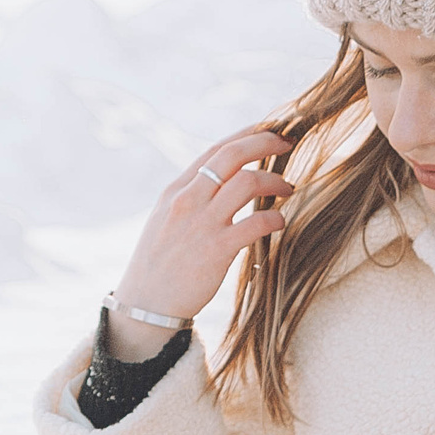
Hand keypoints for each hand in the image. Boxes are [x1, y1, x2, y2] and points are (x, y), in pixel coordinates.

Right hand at [108, 127, 295, 359]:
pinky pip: (255, 223)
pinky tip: (280, 221)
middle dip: (265, 141)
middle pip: (232, 155)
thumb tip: (222, 181)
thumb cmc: (159, 263)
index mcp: (176, 190)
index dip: (247, 134)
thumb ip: (192, 198)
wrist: (145, 304)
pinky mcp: (216, 250)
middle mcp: (188, 200)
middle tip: (288, 144)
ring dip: (275, 180)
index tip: (269, 129)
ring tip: (288, 187)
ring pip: (247, 182)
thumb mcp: (166, 219)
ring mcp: (202, 224)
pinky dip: (274, 218)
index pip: (216, 149)